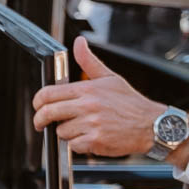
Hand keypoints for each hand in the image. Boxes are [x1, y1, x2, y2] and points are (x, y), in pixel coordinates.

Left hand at [31, 36, 188, 163]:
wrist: (151, 125)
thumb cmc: (130, 103)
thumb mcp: (109, 78)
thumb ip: (88, 62)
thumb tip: (78, 43)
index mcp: (86, 89)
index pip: (47, 94)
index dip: (37, 102)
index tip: (38, 107)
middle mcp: (87, 105)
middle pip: (48, 113)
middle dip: (40, 121)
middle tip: (41, 124)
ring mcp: (90, 124)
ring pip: (61, 131)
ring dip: (67, 133)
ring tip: (83, 128)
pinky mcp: (95, 141)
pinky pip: (73, 145)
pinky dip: (79, 144)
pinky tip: (91, 137)